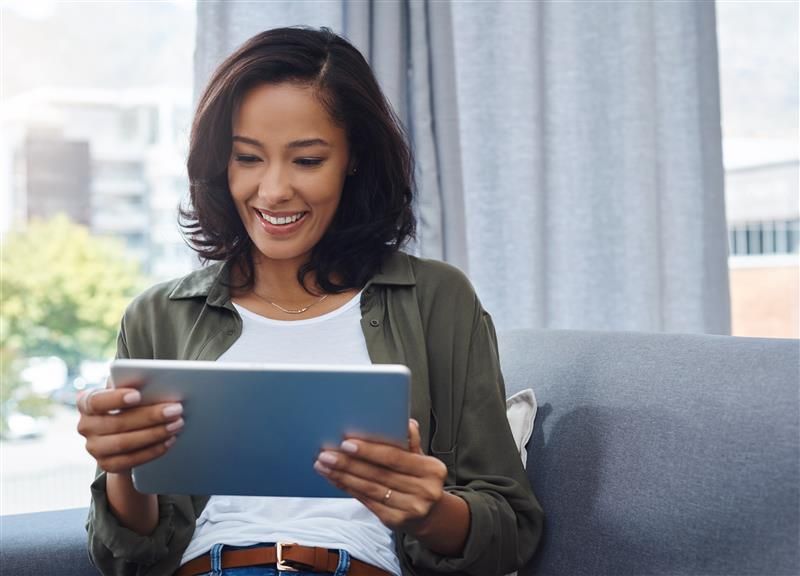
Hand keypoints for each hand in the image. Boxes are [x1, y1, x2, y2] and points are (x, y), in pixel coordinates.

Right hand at [76, 382, 183, 473]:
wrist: (121, 432)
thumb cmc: (128, 404)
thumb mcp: (126, 391)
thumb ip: (132, 384)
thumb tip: (156, 382)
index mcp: (87, 403)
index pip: (96, 401)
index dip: (115, 398)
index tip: (137, 395)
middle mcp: (86, 426)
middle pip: (118, 423)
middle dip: (150, 416)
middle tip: (175, 410)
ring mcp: (94, 448)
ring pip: (125, 443)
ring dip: (155, 434)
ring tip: (177, 424)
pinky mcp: (107, 464)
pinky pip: (131, 460)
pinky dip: (152, 450)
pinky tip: (169, 440)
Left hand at [314, 419, 447, 535]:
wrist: (428, 513)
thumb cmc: (420, 479)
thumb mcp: (421, 458)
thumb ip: (410, 442)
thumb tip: (403, 423)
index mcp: (432, 469)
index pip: (395, 457)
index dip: (369, 451)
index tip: (346, 443)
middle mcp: (424, 491)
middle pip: (379, 474)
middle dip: (349, 463)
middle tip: (327, 454)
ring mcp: (411, 508)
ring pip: (370, 489)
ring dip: (344, 476)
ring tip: (324, 465)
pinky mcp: (396, 521)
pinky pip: (367, 502)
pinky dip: (349, 489)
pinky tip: (335, 479)